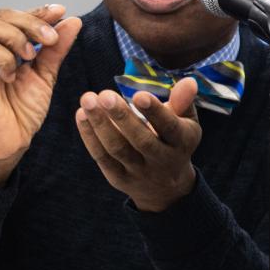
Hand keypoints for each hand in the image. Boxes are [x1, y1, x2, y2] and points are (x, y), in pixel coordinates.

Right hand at [0, 4, 81, 187]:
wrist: (10, 143)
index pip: (18, 16)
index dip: (38, 11)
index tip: (60, 11)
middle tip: (50, 39)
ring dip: (16, 36)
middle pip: (3, 14)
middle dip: (31, 21)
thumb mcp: (46, 76)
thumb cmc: (23, 112)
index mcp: (6, 46)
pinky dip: (5, 57)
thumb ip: (56, 50)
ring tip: (31, 57)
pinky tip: (13, 75)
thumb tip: (73, 21)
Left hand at [75, 79, 201, 211]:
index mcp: (181, 142)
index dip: (155, 112)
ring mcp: (138, 172)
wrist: (165, 187)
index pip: (169, 128)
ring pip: (117, 149)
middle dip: (122, 117)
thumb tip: (188, 81)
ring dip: (100, 124)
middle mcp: (161, 160)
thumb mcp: (186, 122)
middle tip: (105, 94)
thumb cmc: (174, 141)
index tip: (138, 94)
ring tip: (88, 99)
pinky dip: (90, 136)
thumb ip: (183, 102)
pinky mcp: (118, 178)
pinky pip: (102, 157)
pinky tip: (81, 115)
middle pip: (141, 140)